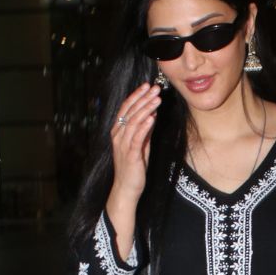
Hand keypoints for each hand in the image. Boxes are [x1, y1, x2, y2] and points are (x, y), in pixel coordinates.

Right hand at [107, 83, 161, 207]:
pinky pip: (137, 137)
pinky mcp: (130, 154)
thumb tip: (152, 115)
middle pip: (130, 111)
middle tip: (155, 88)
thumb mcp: (141, 145)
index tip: (147, 86)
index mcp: (118, 132)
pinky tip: (152, 117)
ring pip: (133, 121)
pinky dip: (144, 126)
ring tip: (157, 99)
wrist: (126, 188)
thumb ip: (144, 131)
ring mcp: (123, 145)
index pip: (126, 108)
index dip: (136, 96)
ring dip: (146, 108)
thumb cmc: (134, 168)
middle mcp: (118, 135)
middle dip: (143, 98)